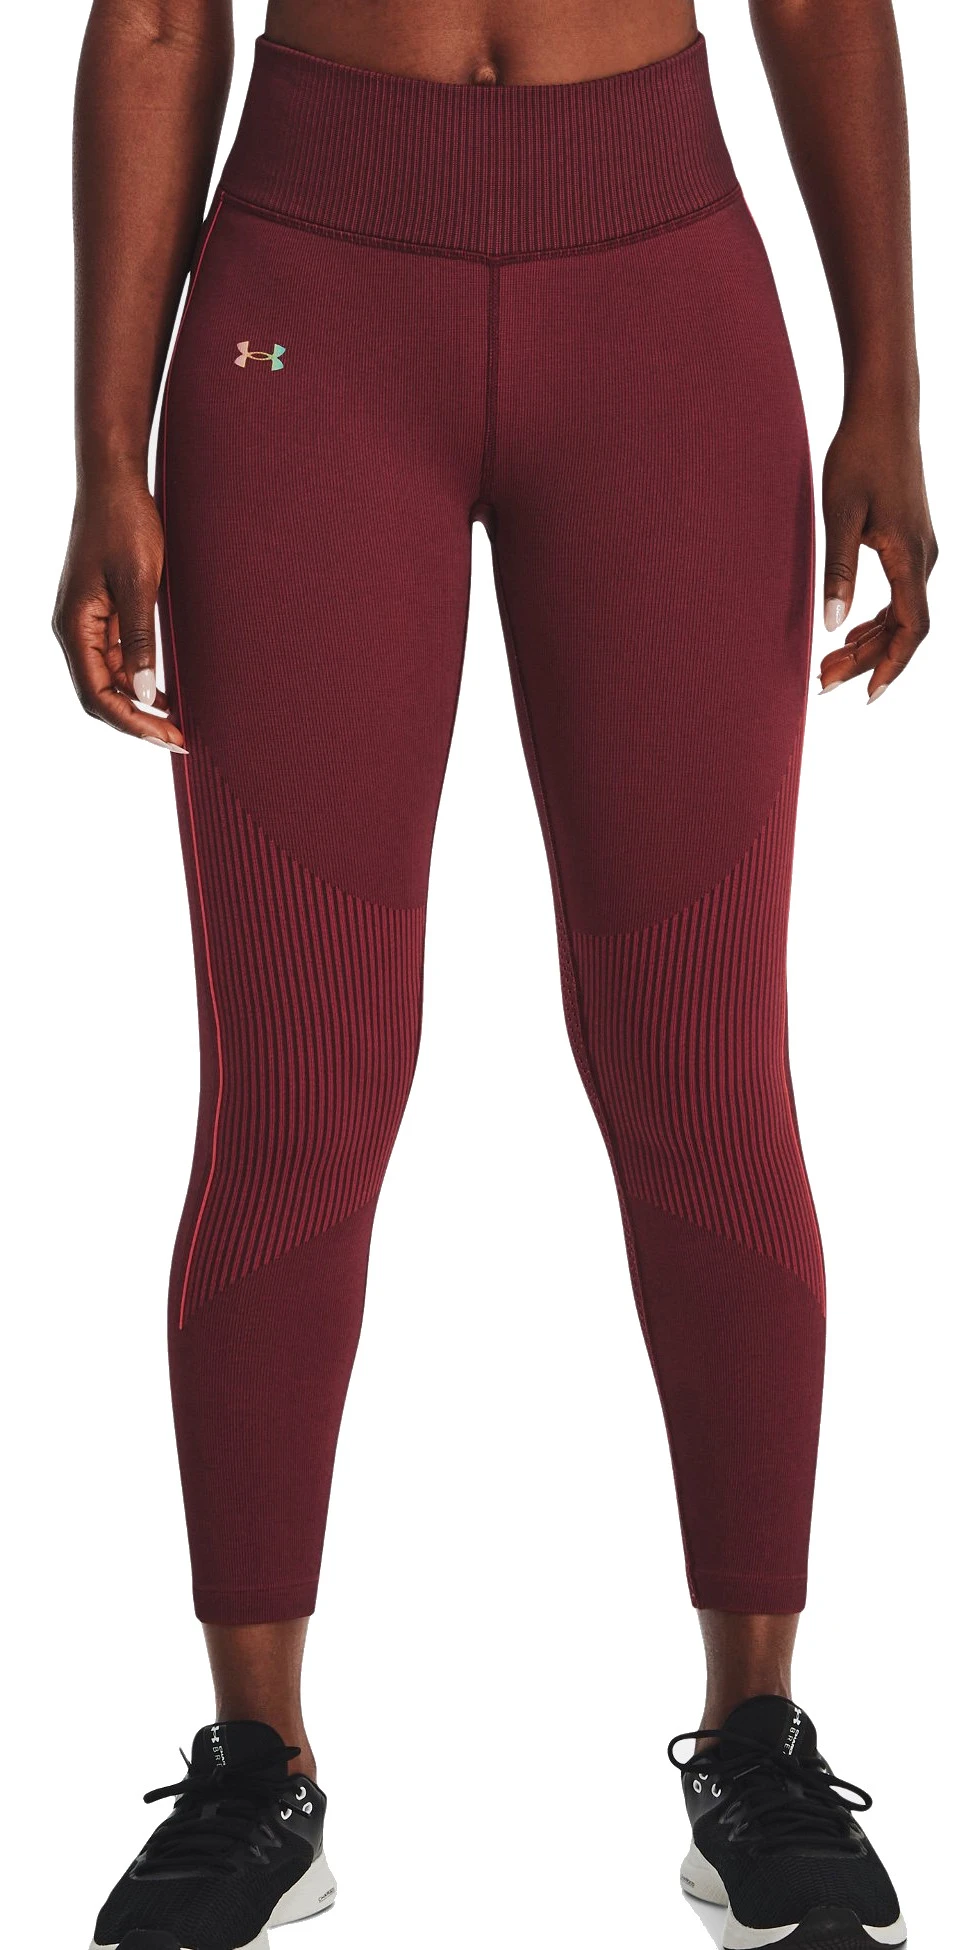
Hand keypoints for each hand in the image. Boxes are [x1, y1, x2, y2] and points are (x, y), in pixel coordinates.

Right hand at [52, 471, 186, 751]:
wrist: (115, 482)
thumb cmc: (126, 524)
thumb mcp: (139, 583)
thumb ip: (140, 639)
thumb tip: (144, 694)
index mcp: (74, 626)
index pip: (97, 696)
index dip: (133, 723)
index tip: (170, 738)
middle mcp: (73, 630)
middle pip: (99, 696)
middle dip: (137, 722)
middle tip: (179, 740)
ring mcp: (86, 623)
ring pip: (108, 681)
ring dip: (139, 705)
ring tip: (178, 723)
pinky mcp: (101, 614)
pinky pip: (115, 659)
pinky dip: (138, 680)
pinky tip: (164, 693)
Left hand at [819, 411, 937, 702]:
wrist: (884, 410)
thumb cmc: (858, 455)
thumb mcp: (840, 514)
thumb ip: (838, 571)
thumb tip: (831, 625)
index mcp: (909, 556)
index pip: (910, 629)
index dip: (890, 666)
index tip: (867, 695)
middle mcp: (923, 557)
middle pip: (903, 629)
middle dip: (864, 661)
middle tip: (822, 683)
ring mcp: (921, 550)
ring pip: (901, 614)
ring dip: (868, 642)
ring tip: (829, 666)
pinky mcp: (912, 541)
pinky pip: (901, 595)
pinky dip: (877, 620)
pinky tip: (850, 632)